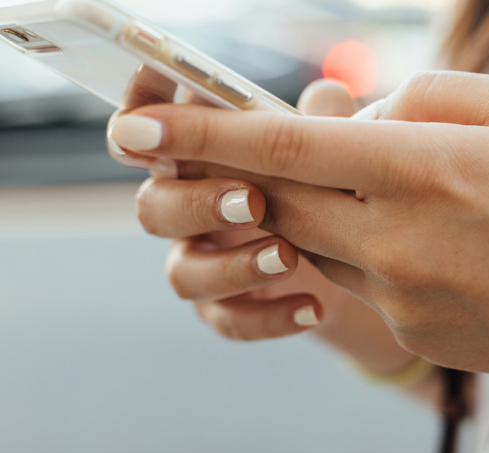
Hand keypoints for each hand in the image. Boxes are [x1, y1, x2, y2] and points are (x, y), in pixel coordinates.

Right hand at [108, 79, 388, 345]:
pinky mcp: (224, 308)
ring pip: (183, 273)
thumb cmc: (323, 182)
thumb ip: (322, 121)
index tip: (150, 121)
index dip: (136, 122)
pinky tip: (313, 307)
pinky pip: (228, 320)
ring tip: (290, 257)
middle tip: (253, 201)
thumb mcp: (329, 148)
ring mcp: (201, 261)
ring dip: (233, 266)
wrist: (352, 259)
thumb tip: (329, 95)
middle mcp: (185, 206)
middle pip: (153, 207)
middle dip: (197, 203)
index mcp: (196, 155)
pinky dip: (270, 316)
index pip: (144, 133)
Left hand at [111, 71, 488, 379]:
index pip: (284, 146)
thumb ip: (424, 96)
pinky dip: (362, 247)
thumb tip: (354, 112)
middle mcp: (397, 238)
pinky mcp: (408, 330)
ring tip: (381, 187)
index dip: (201, 133)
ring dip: (316, 207)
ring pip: (311, 241)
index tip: (137, 128)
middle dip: (246, 171)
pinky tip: (424, 239)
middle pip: (278, 198)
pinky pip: (355, 279)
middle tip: (241, 148)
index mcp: (423, 169)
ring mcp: (399, 294)